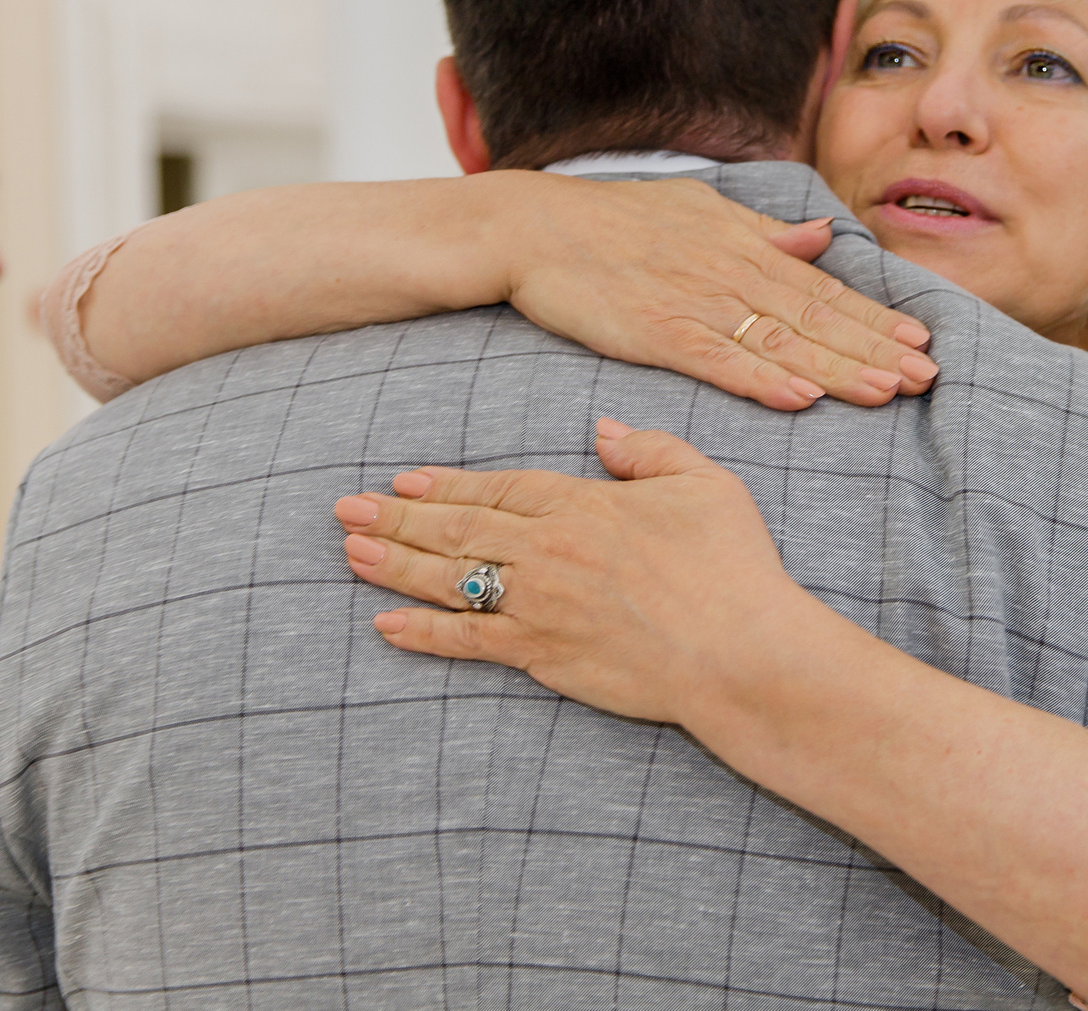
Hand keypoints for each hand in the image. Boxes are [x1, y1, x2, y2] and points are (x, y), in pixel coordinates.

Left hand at [335, 419, 823, 726]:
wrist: (740, 652)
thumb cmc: (733, 567)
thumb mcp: (705, 485)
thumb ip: (650, 451)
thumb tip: (602, 431)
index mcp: (584, 504)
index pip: (499, 487)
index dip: (447, 484)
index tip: (403, 481)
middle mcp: (550, 551)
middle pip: (459, 529)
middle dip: (398, 518)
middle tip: (346, 510)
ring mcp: (541, 606)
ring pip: (452, 579)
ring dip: (397, 566)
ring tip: (351, 553)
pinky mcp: (544, 656)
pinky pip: (469, 643)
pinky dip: (424, 635)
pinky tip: (387, 626)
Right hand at [493, 174, 936, 411]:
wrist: (536, 227)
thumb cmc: (616, 219)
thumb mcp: (700, 211)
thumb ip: (763, 231)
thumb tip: (823, 236)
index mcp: (744, 247)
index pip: (824, 289)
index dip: (876, 318)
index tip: (921, 342)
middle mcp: (730, 273)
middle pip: (816, 318)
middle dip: (875, 349)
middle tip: (927, 377)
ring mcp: (696, 304)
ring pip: (780, 342)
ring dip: (837, 369)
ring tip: (886, 391)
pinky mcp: (658, 334)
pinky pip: (720, 361)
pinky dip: (763, 380)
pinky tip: (801, 398)